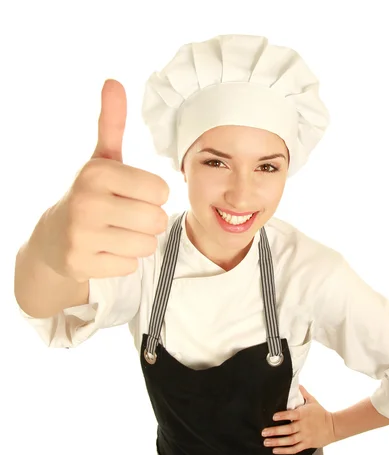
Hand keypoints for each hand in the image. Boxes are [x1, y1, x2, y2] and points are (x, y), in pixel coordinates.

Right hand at [35, 79, 169, 282]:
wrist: (54, 236)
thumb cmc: (90, 195)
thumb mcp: (101, 159)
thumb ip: (112, 124)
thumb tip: (114, 82)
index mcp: (97, 172)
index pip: (161, 191)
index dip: (153, 196)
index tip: (133, 195)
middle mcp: (86, 202)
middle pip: (157, 220)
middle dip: (149, 221)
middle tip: (127, 217)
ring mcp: (81, 236)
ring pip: (146, 245)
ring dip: (138, 242)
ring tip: (117, 233)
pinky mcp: (81, 264)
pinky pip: (130, 265)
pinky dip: (123, 260)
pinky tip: (105, 250)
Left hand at [261, 385, 335, 453]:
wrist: (334, 427)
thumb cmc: (321, 413)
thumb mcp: (313, 401)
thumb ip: (304, 393)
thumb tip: (298, 384)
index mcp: (304, 414)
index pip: (292, 414)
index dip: (283, 415)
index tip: (273, 417)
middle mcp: (304, 426)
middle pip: (288, 429)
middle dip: (275, 431)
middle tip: (264, 432)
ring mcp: (305, 436)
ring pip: (289, 440)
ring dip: (277, 442)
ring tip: (266, 442)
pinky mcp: (307, 444)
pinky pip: (294, 449)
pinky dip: (284, 451)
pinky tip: (275, 450)